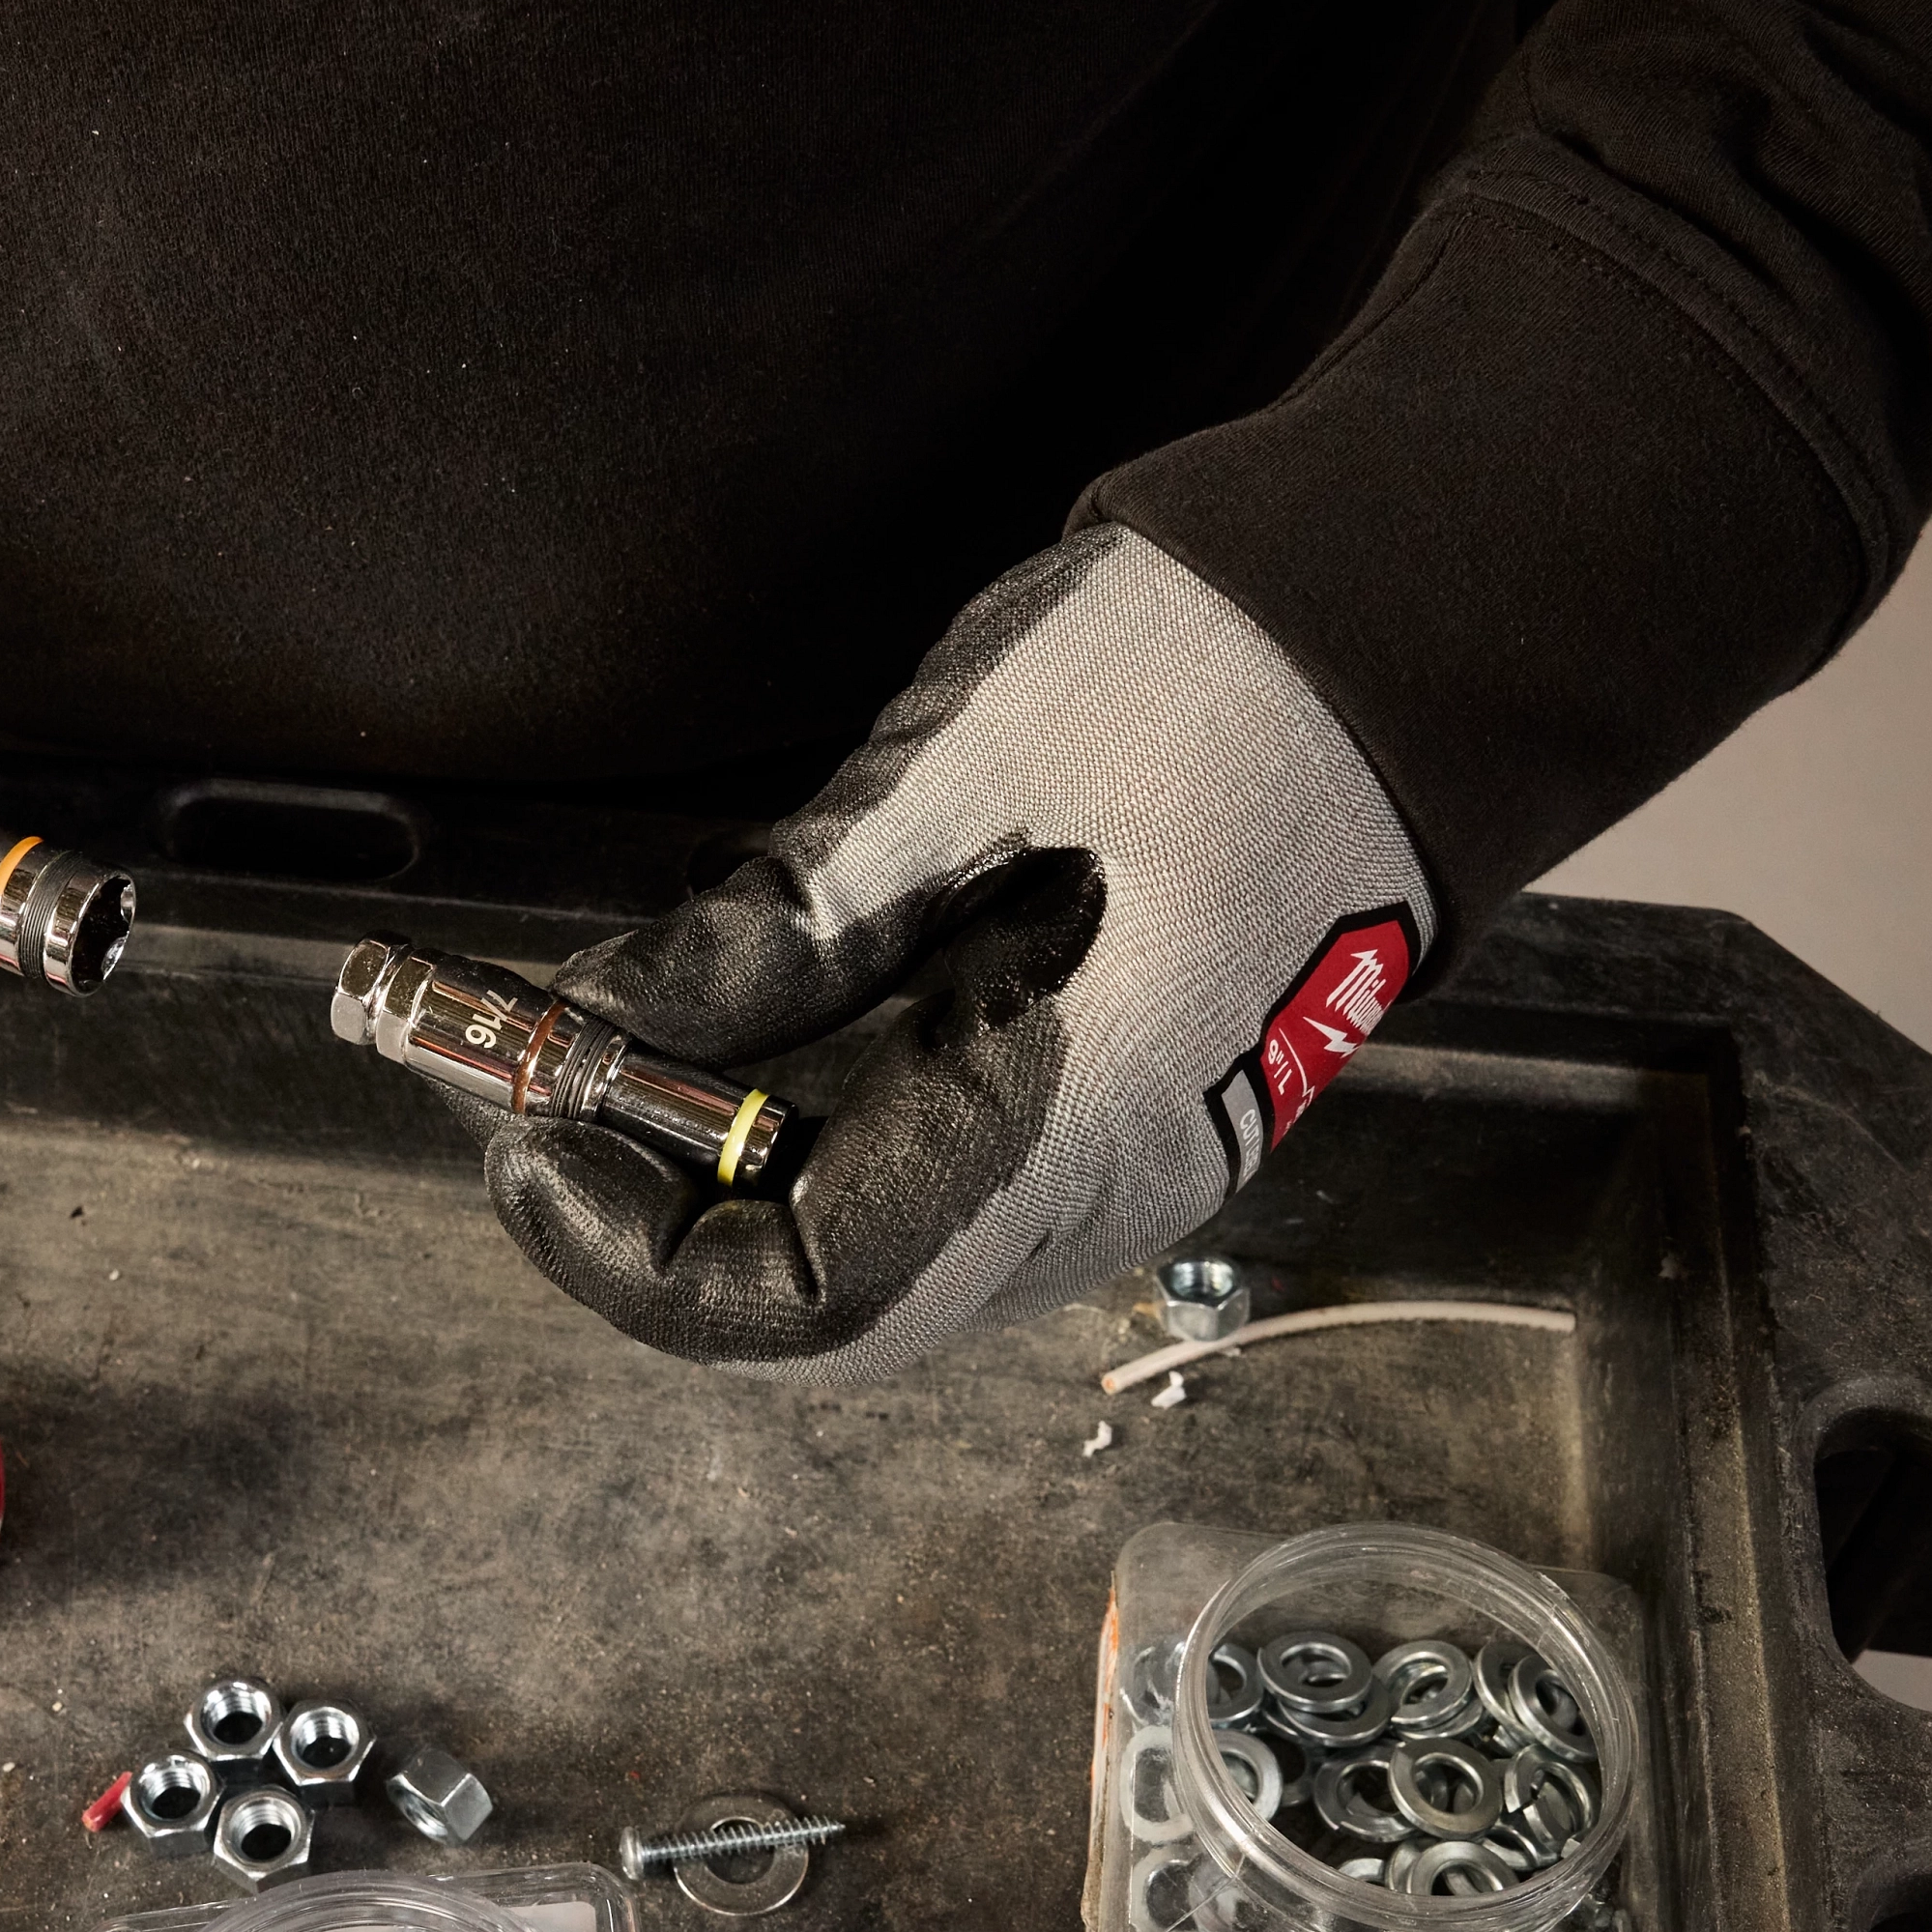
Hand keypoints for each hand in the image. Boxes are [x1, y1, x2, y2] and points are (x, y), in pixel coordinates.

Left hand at [490, 528, 1431, 1376]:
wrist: (1410, 627)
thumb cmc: (1208, 678)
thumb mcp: (956, 776)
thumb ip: (777, 923)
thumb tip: (602, 1019)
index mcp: (1072, 1126)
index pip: (804, 1304)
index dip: (628, 1247)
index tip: (522, 1129)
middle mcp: (1089, 1183)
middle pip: (807, 1286)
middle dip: (641, 1194)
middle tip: (522, 1071)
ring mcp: (1096, 1145)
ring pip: (842, 1221)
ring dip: (697, 1145)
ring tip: (591, 1020)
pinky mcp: (1082, 1085)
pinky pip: (897, 1146)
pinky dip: (774, 1094)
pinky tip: (705, 995)